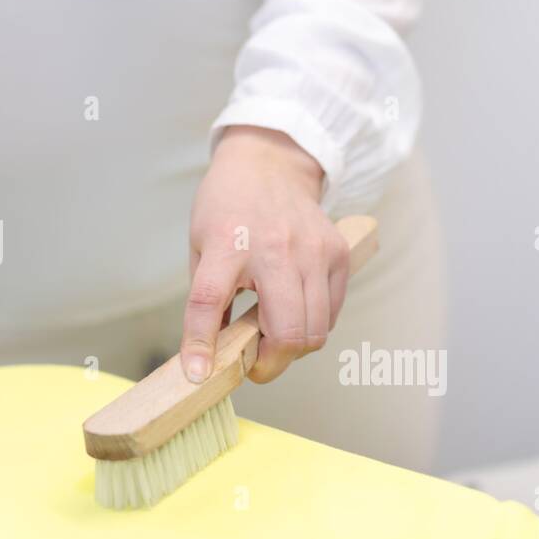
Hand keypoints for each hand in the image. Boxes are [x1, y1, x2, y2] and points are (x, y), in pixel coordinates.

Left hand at [184, 125, 349, 383]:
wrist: (270, 165)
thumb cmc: (229, 209)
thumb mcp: (202, 248)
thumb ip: (209, 301)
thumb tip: (213, 356)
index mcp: (227, 245)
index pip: (208, 301)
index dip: (202, 344)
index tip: (200, 373)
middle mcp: (276, 249)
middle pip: (288, 332)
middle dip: (272, 363)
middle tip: (257, 363)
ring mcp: (313, 252)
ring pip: (316, 332)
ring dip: (294, 348)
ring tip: (274, 335)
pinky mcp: (338, 255)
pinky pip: (331, 315)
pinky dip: (313, 326)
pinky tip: (295, 311)